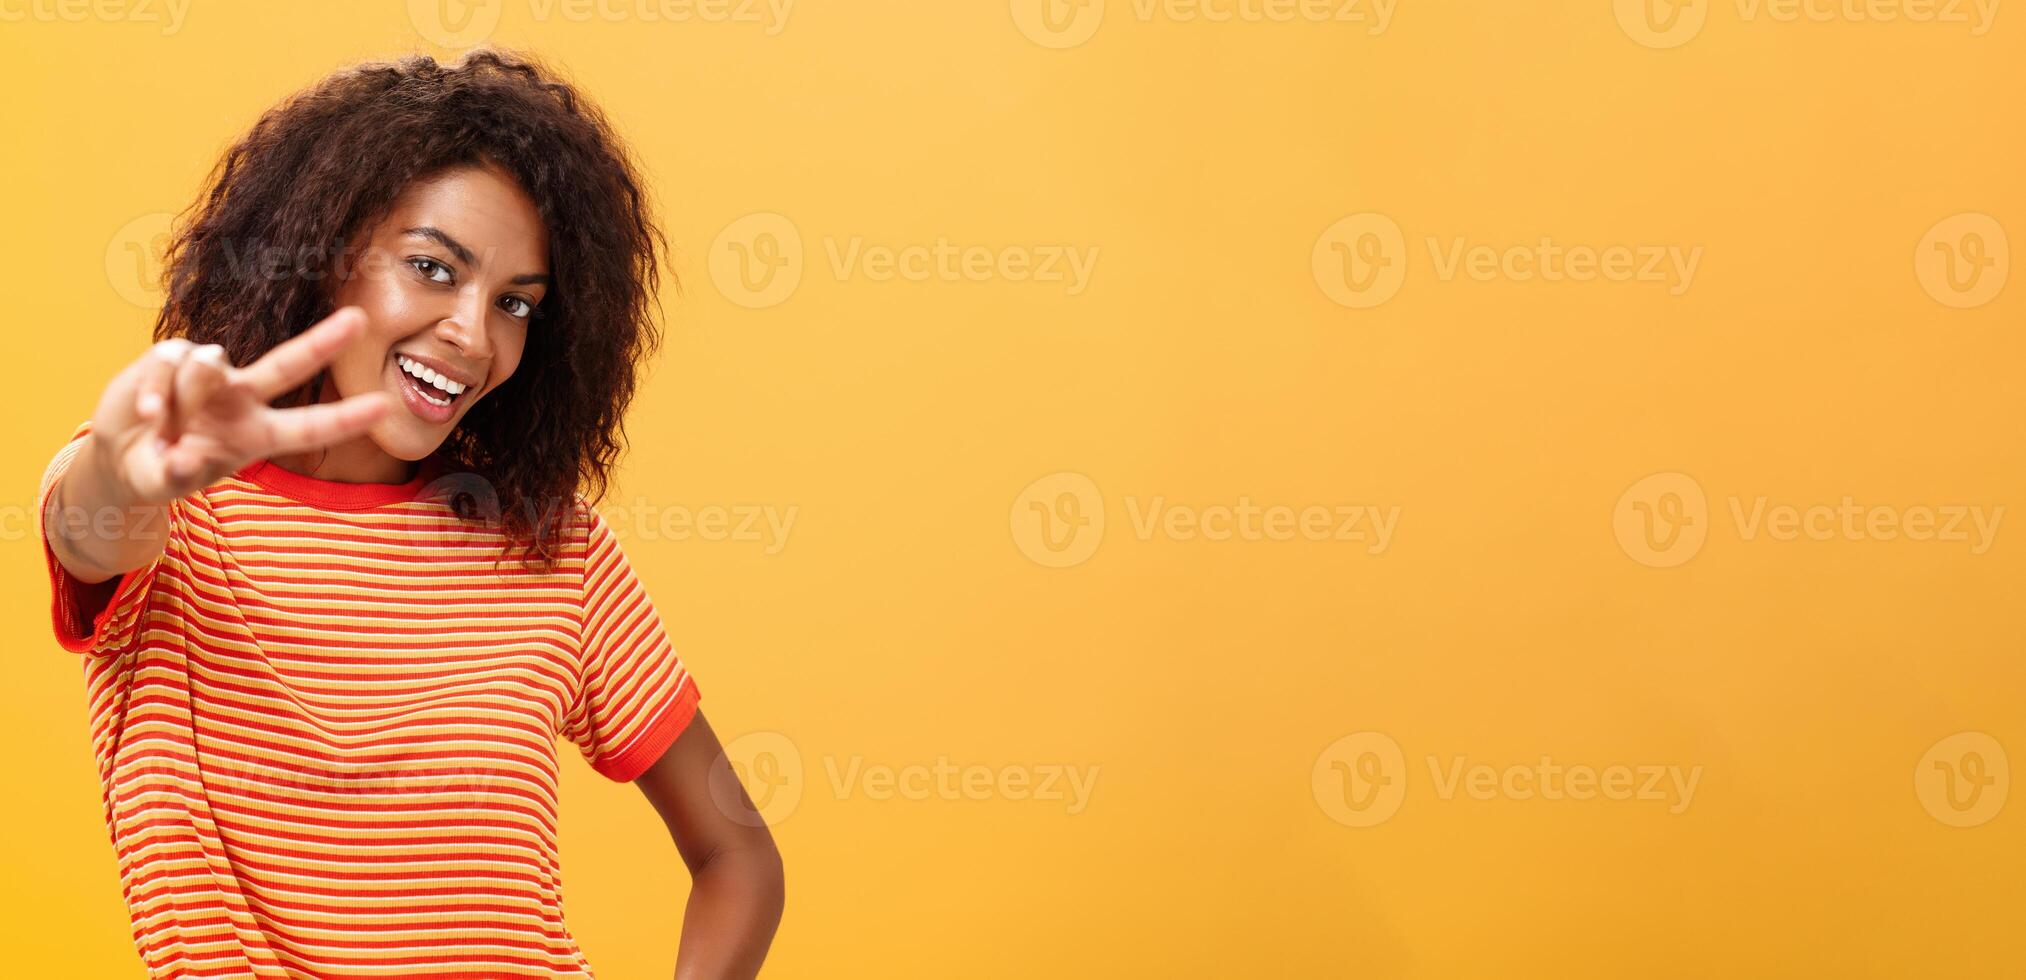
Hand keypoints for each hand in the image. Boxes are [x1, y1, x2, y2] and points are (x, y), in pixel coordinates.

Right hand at [87, 307, 394, 505]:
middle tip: (361, 319)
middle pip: (290, 363)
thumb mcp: (168, 479)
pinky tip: (149, 413)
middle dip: (324, 341)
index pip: (310, 426)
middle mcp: (243, 398)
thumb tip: (184, 454)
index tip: (384, 407)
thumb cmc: (160, 470)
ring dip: (187, 391)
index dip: (346, 418)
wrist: (121, 454)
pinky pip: (170, 361)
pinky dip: (157, 388)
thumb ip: (178, 470)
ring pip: (210, 365)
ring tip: (162, 423)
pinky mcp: (172, 358)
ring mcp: (210, 375)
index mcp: (258, 434)